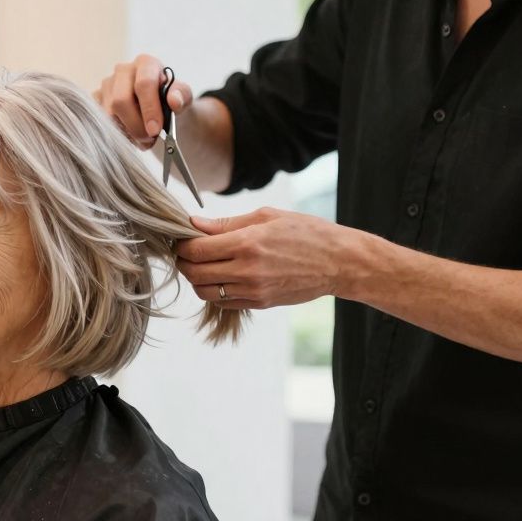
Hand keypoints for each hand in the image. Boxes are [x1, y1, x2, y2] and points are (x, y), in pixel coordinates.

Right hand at [94, 54, 193, 149]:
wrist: (158, 107)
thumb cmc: (170, 100)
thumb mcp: (183, 97)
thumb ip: (182, 96)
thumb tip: (174, 101)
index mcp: (145, 63)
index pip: (143, 84)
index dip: (149, 109)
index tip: (155, 130)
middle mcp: (122, 71)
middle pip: (120, 101)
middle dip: (135, 126)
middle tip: (149, 139)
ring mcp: (106, 85)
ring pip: (108, 114)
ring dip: (126, 132)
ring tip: (143, 139)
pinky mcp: (96, 99)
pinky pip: (100, 120)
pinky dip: (116, 133)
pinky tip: (129, 136)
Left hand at [174, 207, 366, 309]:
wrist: (340, 262)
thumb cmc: (306, 232)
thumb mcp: (267, 217)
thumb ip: (227, 224)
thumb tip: (194, 224)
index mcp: (247, 243)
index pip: (196, 250)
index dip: (181, 246)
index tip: (181, 240)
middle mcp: (247, 270)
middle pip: (194, 273)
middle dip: (184, 263)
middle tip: (187, 253)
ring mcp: (253, 290)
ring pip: (205, 292)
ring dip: (197, 279)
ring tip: (206, 265)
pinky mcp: (260, 303)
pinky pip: (223, 302)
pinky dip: (215, 291)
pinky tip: (223, 277)